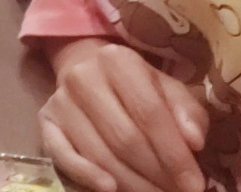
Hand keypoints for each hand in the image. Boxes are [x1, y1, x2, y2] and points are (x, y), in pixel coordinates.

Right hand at [41, 39, 208, 191]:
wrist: (88, 71)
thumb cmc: (138, 87)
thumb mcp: (169, 90)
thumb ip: (187, 113)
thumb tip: (194, 142)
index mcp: (118, 61)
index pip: (150, 113)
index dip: (174, 154)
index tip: (195, 185)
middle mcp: (83, 77)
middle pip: (124, 139)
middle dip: (156, 175)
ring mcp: (61, 100)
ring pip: (99, 154)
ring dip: (132, 184)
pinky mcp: (46, 122)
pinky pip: (62, 155)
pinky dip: (86, 176)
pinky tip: (109, 189)